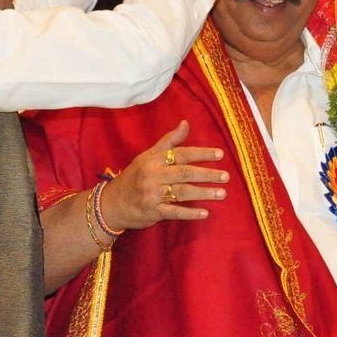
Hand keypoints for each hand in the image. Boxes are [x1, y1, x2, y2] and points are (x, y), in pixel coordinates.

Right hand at [99, 121, 228, 230]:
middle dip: (207, 175)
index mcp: (153, 159)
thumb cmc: (134, 177)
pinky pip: (174, 212)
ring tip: (221, 193)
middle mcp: (153, 175)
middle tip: (226, 177)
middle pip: (184, 173)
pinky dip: (190, 213)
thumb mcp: (148, 156)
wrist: (111, 203)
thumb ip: (169, 141)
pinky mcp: (152, 212)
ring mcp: (152, 194)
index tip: (220, 155)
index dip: (201, 154)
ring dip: (203, 193)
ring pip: (182, 192)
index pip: (181, 154)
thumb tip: (186, 123)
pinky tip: (205, 213)